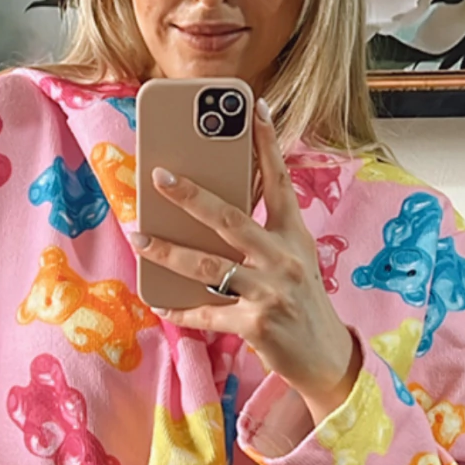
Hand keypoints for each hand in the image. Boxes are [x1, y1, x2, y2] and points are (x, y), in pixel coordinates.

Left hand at [131, 98, 360, 424]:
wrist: (325, 356)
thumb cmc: (301, 301)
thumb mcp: (294, 260)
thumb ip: (265, 234)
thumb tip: (214, 209)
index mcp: (294, 236)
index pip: (280, 182)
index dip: (267, 144)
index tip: (254, 108)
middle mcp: (283, 259)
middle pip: (231, 219)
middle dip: (191, 195)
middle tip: (159, 175)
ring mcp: (269, 292)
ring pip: (207, 265)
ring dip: (167, 251)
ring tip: (139, 237)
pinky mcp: (256, 324)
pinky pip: (207, 312)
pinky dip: (180, 308)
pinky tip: (158, 301)